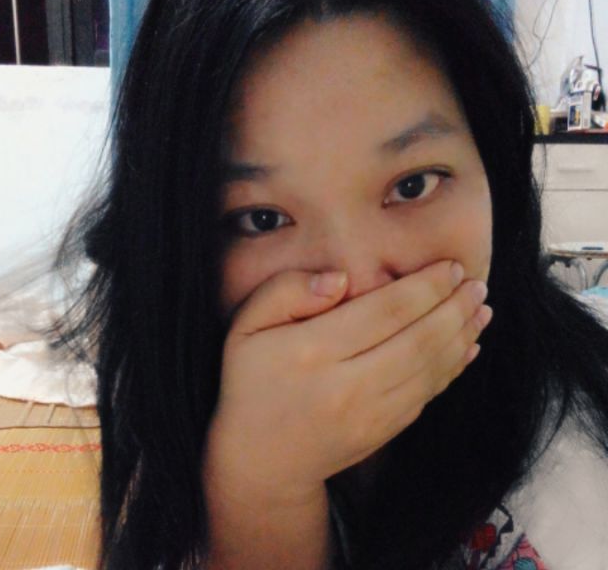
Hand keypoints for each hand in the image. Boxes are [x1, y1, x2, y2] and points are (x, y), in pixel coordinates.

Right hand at [202, 260, 490, 506]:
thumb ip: (286, 291)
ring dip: (462, 336)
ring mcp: (370, 415)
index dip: (425, 286)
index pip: (384, 311)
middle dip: (454, 308)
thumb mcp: (246, 326)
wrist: (260, 460)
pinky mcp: (383, 433)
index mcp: (313, 352)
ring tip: (481, 309)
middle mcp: (347, 386)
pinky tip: (467, 347)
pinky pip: (427, 396)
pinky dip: (452, 369)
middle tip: (477, 284)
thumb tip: (340, 279)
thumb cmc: (251, 382)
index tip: (451, 267)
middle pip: (418, 341)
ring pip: (430, 370)